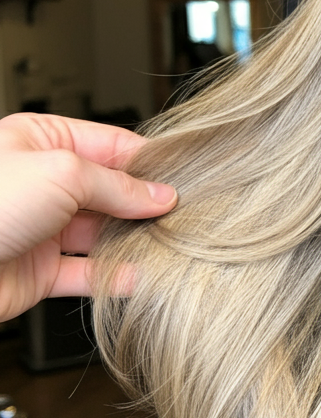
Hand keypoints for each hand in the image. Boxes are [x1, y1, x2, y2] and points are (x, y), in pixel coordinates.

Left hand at [0, 113, 176, 322]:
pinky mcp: (39, 271)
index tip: (184, 180)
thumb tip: (159, 195)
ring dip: (135, 241)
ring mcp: (42, 228)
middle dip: (146, 205)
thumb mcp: (61, 172)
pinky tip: (140, 276)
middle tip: (184, 216)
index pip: (112, 146)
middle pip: (112, 192)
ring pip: (103, 233)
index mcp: (42, 141)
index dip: (150, 163)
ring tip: (169, 246)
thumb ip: (117, 184)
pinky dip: (116, 277)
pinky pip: (87, 273)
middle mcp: (43, 183)